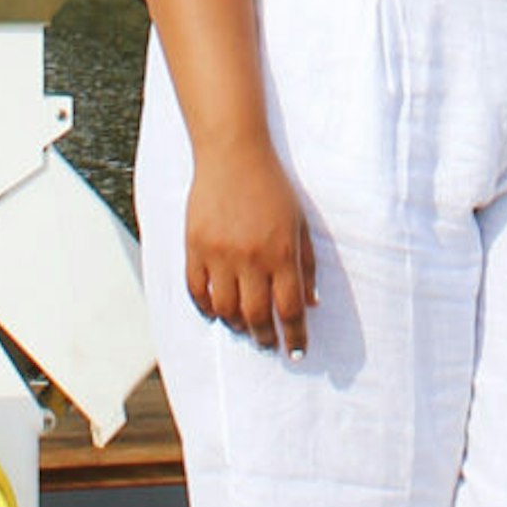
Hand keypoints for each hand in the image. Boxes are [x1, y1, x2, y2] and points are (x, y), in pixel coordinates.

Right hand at [179, 139, 316, 351]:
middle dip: (266, 338)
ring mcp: (220, 254)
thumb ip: (307, 265)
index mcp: (282, 253)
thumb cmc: (272, 187)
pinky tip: (216, 311)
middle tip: (269, 344)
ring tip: (244, 327)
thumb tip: (310, 304)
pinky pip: (197, 291)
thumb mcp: (300, 223)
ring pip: (226, 310)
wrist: (233, 154)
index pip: (290, 310)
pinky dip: (206, 308)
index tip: (297, 351)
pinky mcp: (195, 247)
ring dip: (237, 325)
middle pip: (257, 317)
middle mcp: (251, 258)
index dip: (295, 336)